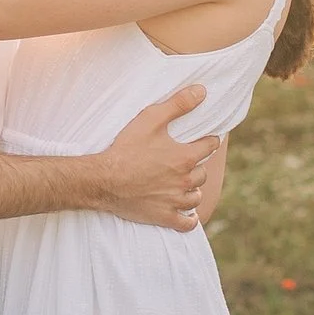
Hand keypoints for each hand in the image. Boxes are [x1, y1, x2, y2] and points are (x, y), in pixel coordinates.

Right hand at [95, 82, 223, 231]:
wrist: (104, 179)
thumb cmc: (126, 148)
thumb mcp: (151, 118)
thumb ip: (178, 104)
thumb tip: (202, 91)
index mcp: (185, 157)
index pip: (209, 147)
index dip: (210, 141)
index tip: (208, 139)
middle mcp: (185, 180)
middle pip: (203, 173)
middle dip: (198, 166)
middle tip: (190, 162)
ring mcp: (175, 201)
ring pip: (196, 197)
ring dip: (193, 190)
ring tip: (186, 185)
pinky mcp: (163, 217)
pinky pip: (186, 223)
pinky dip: (189, 218)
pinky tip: (187, 214)